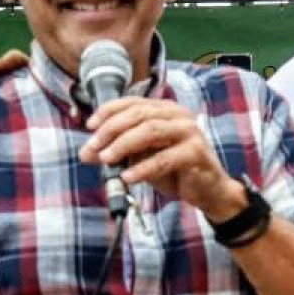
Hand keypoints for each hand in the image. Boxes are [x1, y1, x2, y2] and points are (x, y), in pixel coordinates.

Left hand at [83, 96, 240, 218]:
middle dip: (112, 129)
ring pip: (151, 131)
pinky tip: (128, 177)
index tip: (90, 127)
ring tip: (107, 160)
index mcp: (163, 110)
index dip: (108, 112)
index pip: (132, 103)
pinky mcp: (196, 152)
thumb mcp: (139, 159)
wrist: (208, 191)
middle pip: (139, 114)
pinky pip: (165, 158)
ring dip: (125, 144)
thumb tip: (85, 153)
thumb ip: (115, 153)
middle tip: (94, 146)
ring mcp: (189, 132)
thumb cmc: (174, 170)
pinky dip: (143, 168)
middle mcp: (177, 115)